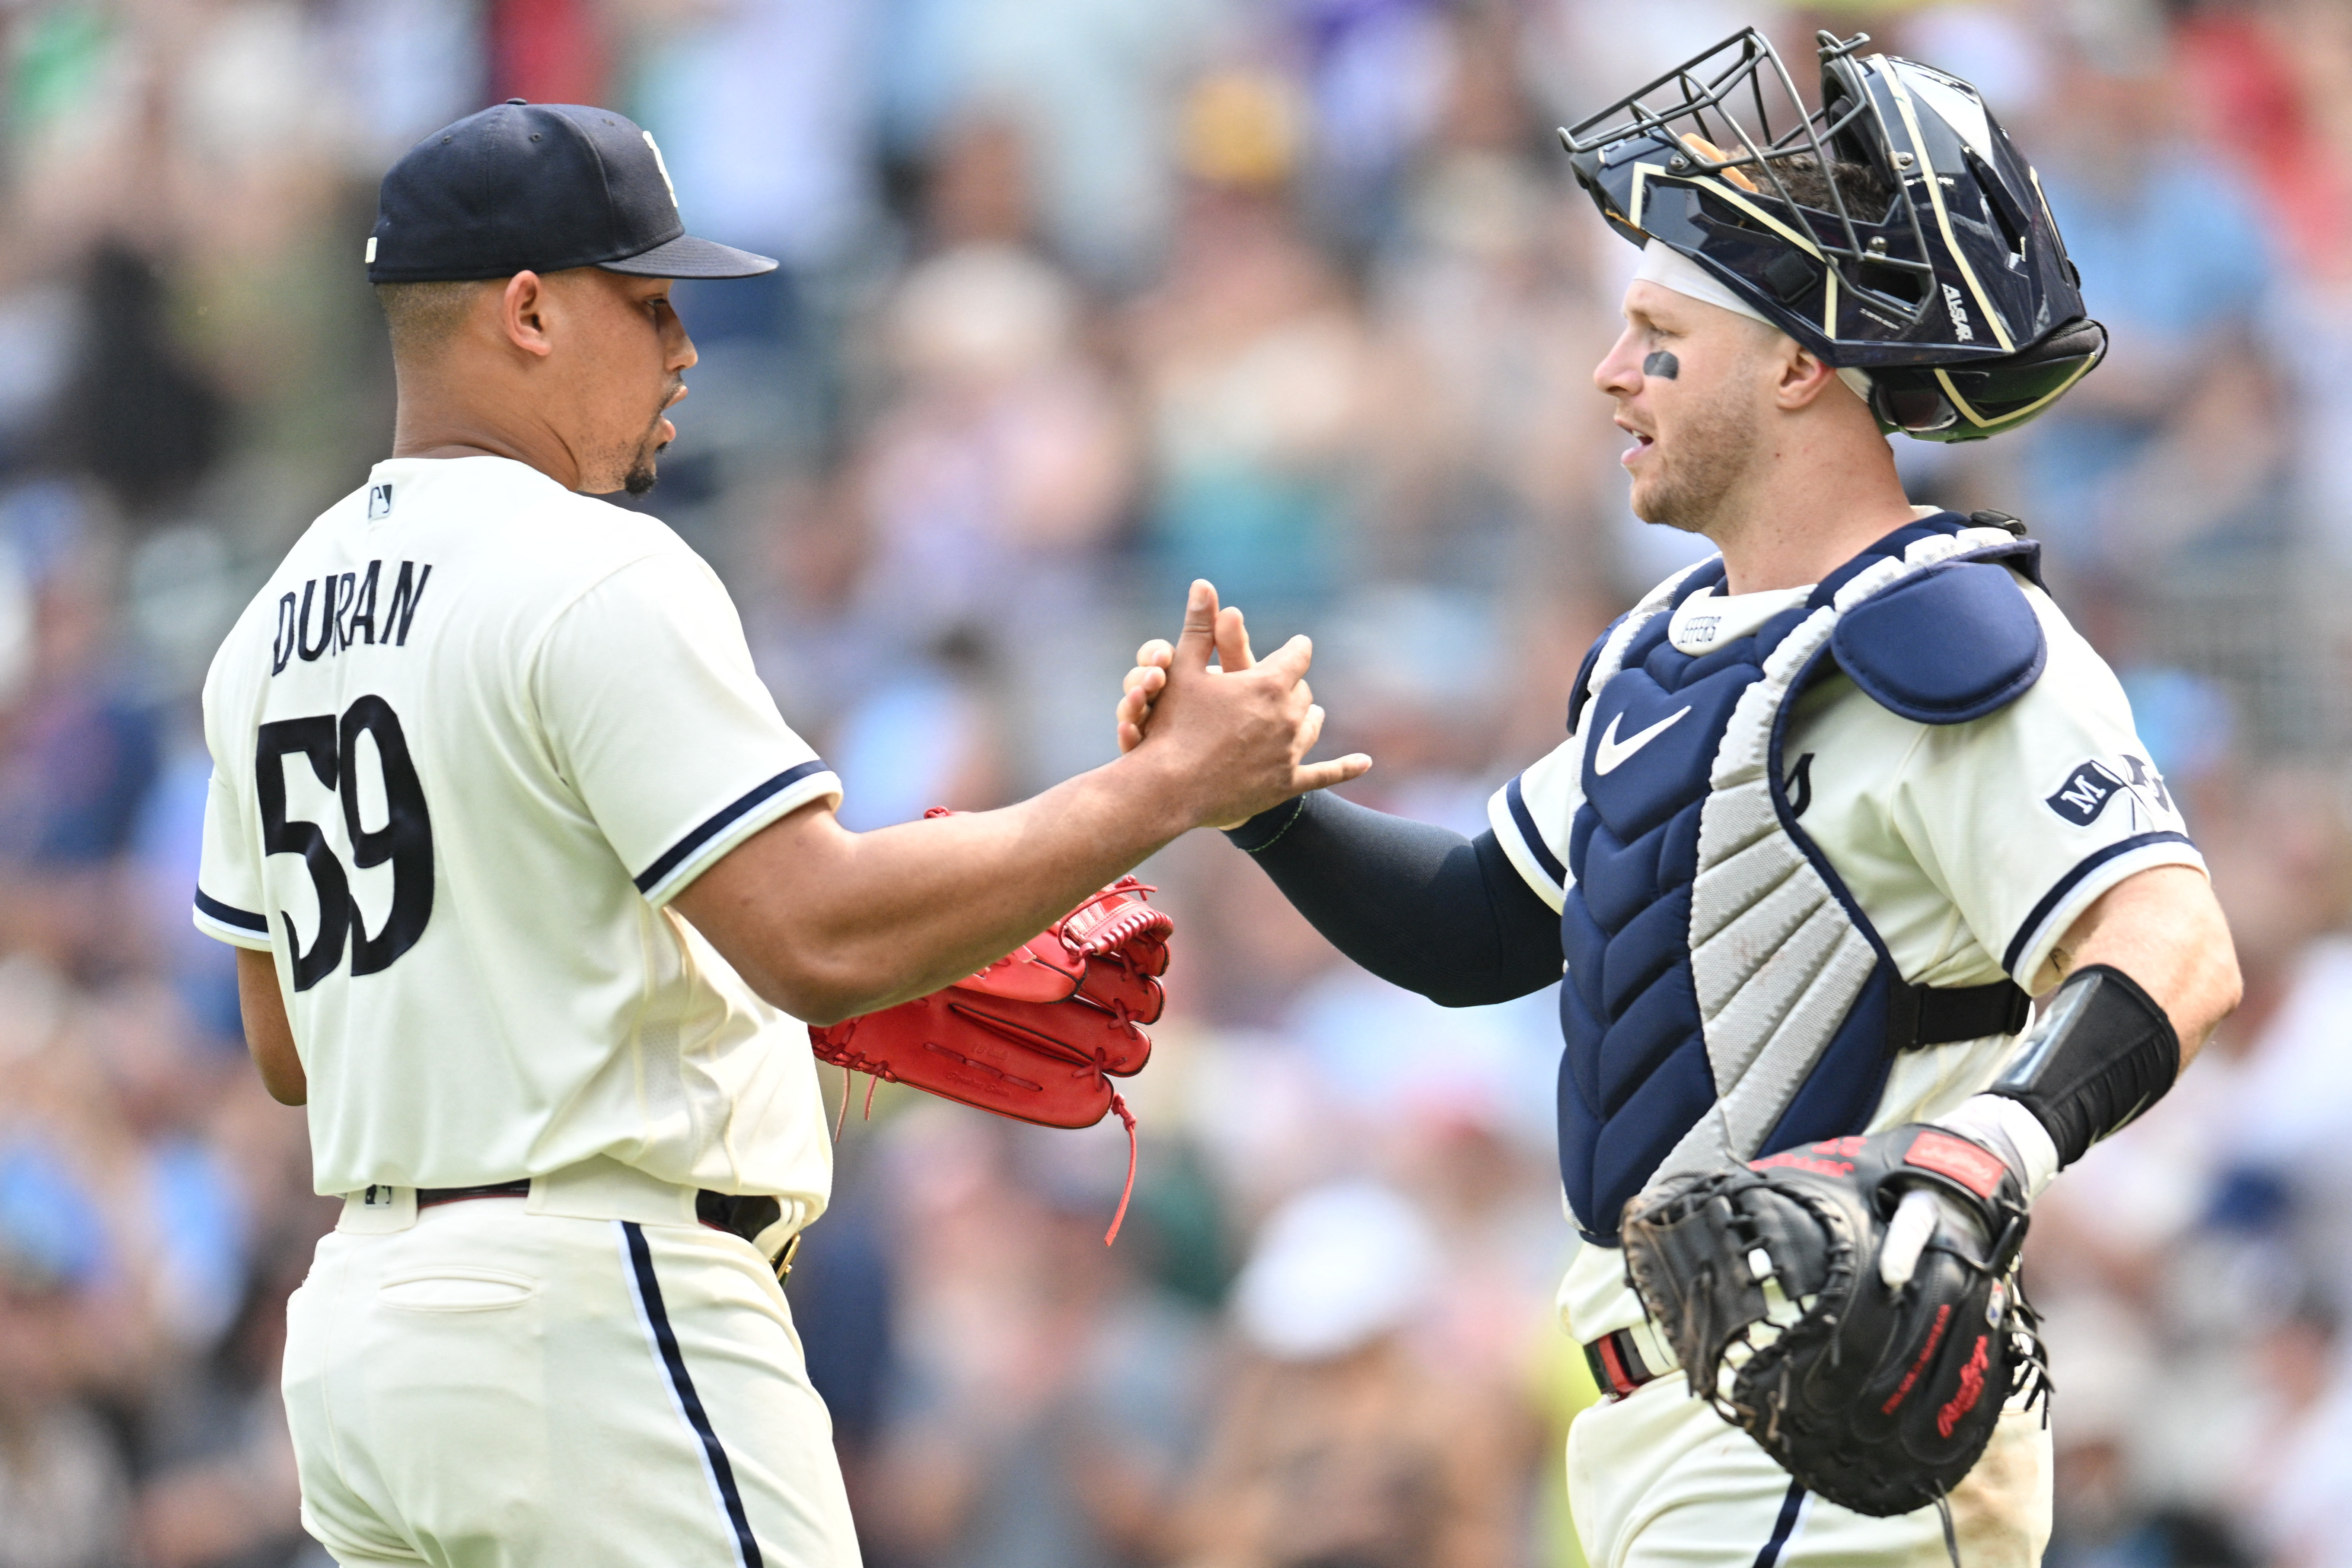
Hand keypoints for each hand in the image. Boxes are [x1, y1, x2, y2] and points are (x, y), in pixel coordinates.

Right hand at [1125, 581, 1367, 830]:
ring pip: (1311, 726)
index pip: (1297, 656)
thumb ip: (1199, 626)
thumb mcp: (1182, 670)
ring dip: (1307, 717)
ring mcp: (1289, 753)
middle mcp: (1287, 717)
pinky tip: (1364, 763)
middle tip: (1282, 686)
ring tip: (1305, 714)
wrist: (1169, 790)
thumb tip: (1202, 582)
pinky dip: (1347, 767)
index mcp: (1268, 684)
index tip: (1299, 645)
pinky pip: (1325, 774)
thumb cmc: (1172, 725)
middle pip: (1303, 693)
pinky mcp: (1287, 784)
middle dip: (1293, 687)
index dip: (1296, 649)